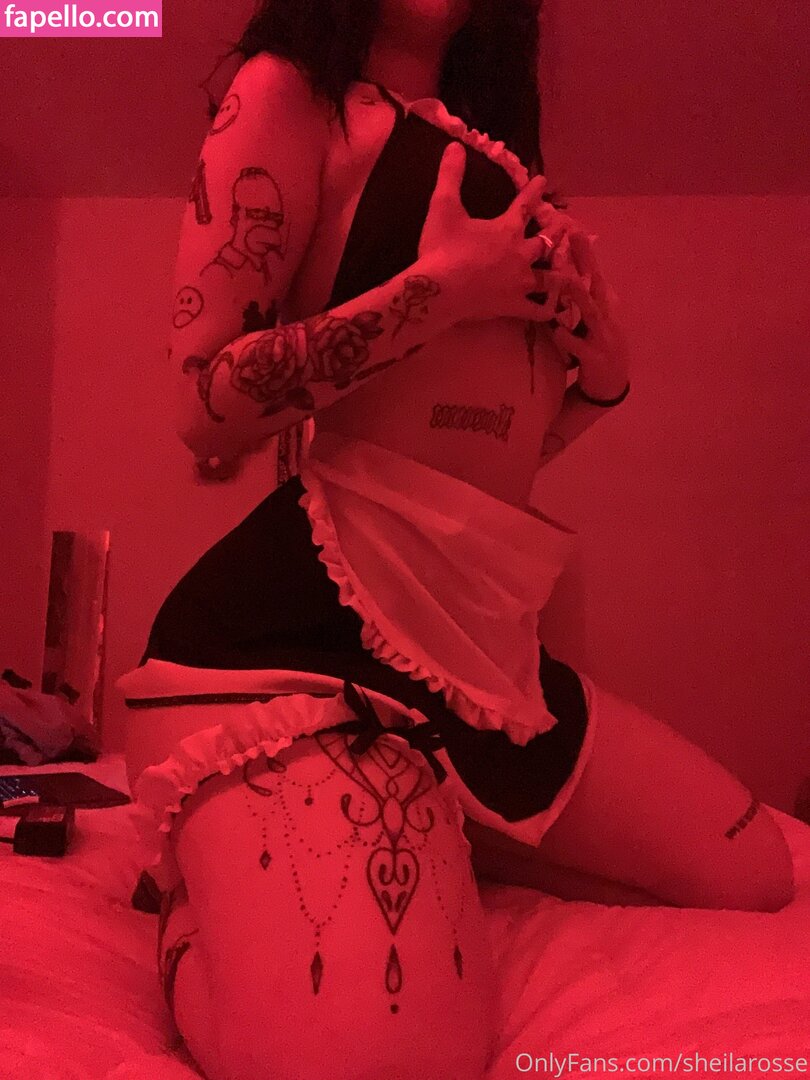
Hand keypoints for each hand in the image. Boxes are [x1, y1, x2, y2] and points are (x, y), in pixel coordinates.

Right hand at [419, 142, 561, 323]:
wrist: (440, 288)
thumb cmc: (442, 248)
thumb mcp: (443, 207)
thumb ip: (450, 176)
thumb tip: (454, 145)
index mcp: (506, 228)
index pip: (525, 204)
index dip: (534, 191)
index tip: (544, 181)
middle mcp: (520, 253)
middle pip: (544, 242)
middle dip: (555, 233)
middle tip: (566, 229)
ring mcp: (520, 282)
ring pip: (549, 277)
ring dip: (558, 273)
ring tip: (568, 274)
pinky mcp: (514, 305)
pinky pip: (537, 309)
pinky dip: (547, 309)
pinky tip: (555, 310)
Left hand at [531, 207, 631, 391]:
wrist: (610, 386)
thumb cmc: (596, 348)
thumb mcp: (592, 320)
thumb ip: (580, 300)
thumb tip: (565, 275)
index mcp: (603, 306)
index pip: (594, 274)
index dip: (585, 252)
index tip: (574, 228)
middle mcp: (606, 316)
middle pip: (595, 283)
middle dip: (586, 260)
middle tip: (574, 236)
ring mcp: (602, 337)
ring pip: (590, 312)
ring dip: (578, 295)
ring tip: (566, 279)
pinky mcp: (594, 358)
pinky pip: (579, 346)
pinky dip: (568, 338)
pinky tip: (556, 330)